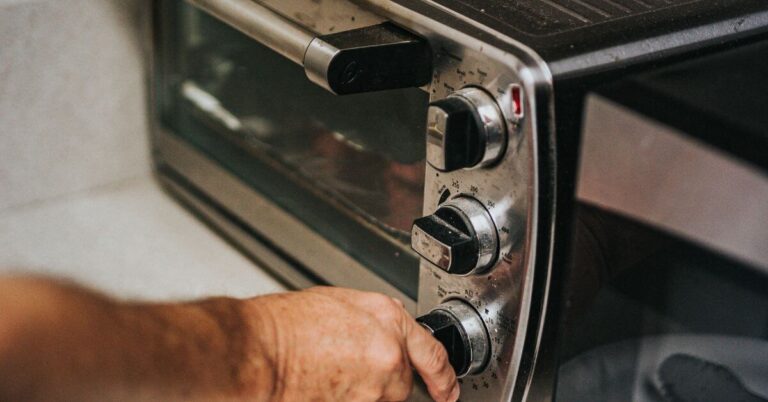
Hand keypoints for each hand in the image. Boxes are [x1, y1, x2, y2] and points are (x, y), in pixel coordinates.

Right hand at [249, 287, 458, 401]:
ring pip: (380, 398)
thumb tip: (389, 332)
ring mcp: (374, 388)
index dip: (444, 378)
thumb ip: (376, 320)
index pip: (433, 355)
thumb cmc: (287, 324)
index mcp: (389, 320)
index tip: (447, 390)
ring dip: (362, 392)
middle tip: (348, 368)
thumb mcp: (342, 303)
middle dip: (382, 381)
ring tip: (329, 374)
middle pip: (403, 382)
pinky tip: (323, 385)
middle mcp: (389, 354)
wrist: (259, 350)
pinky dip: (347, 397)